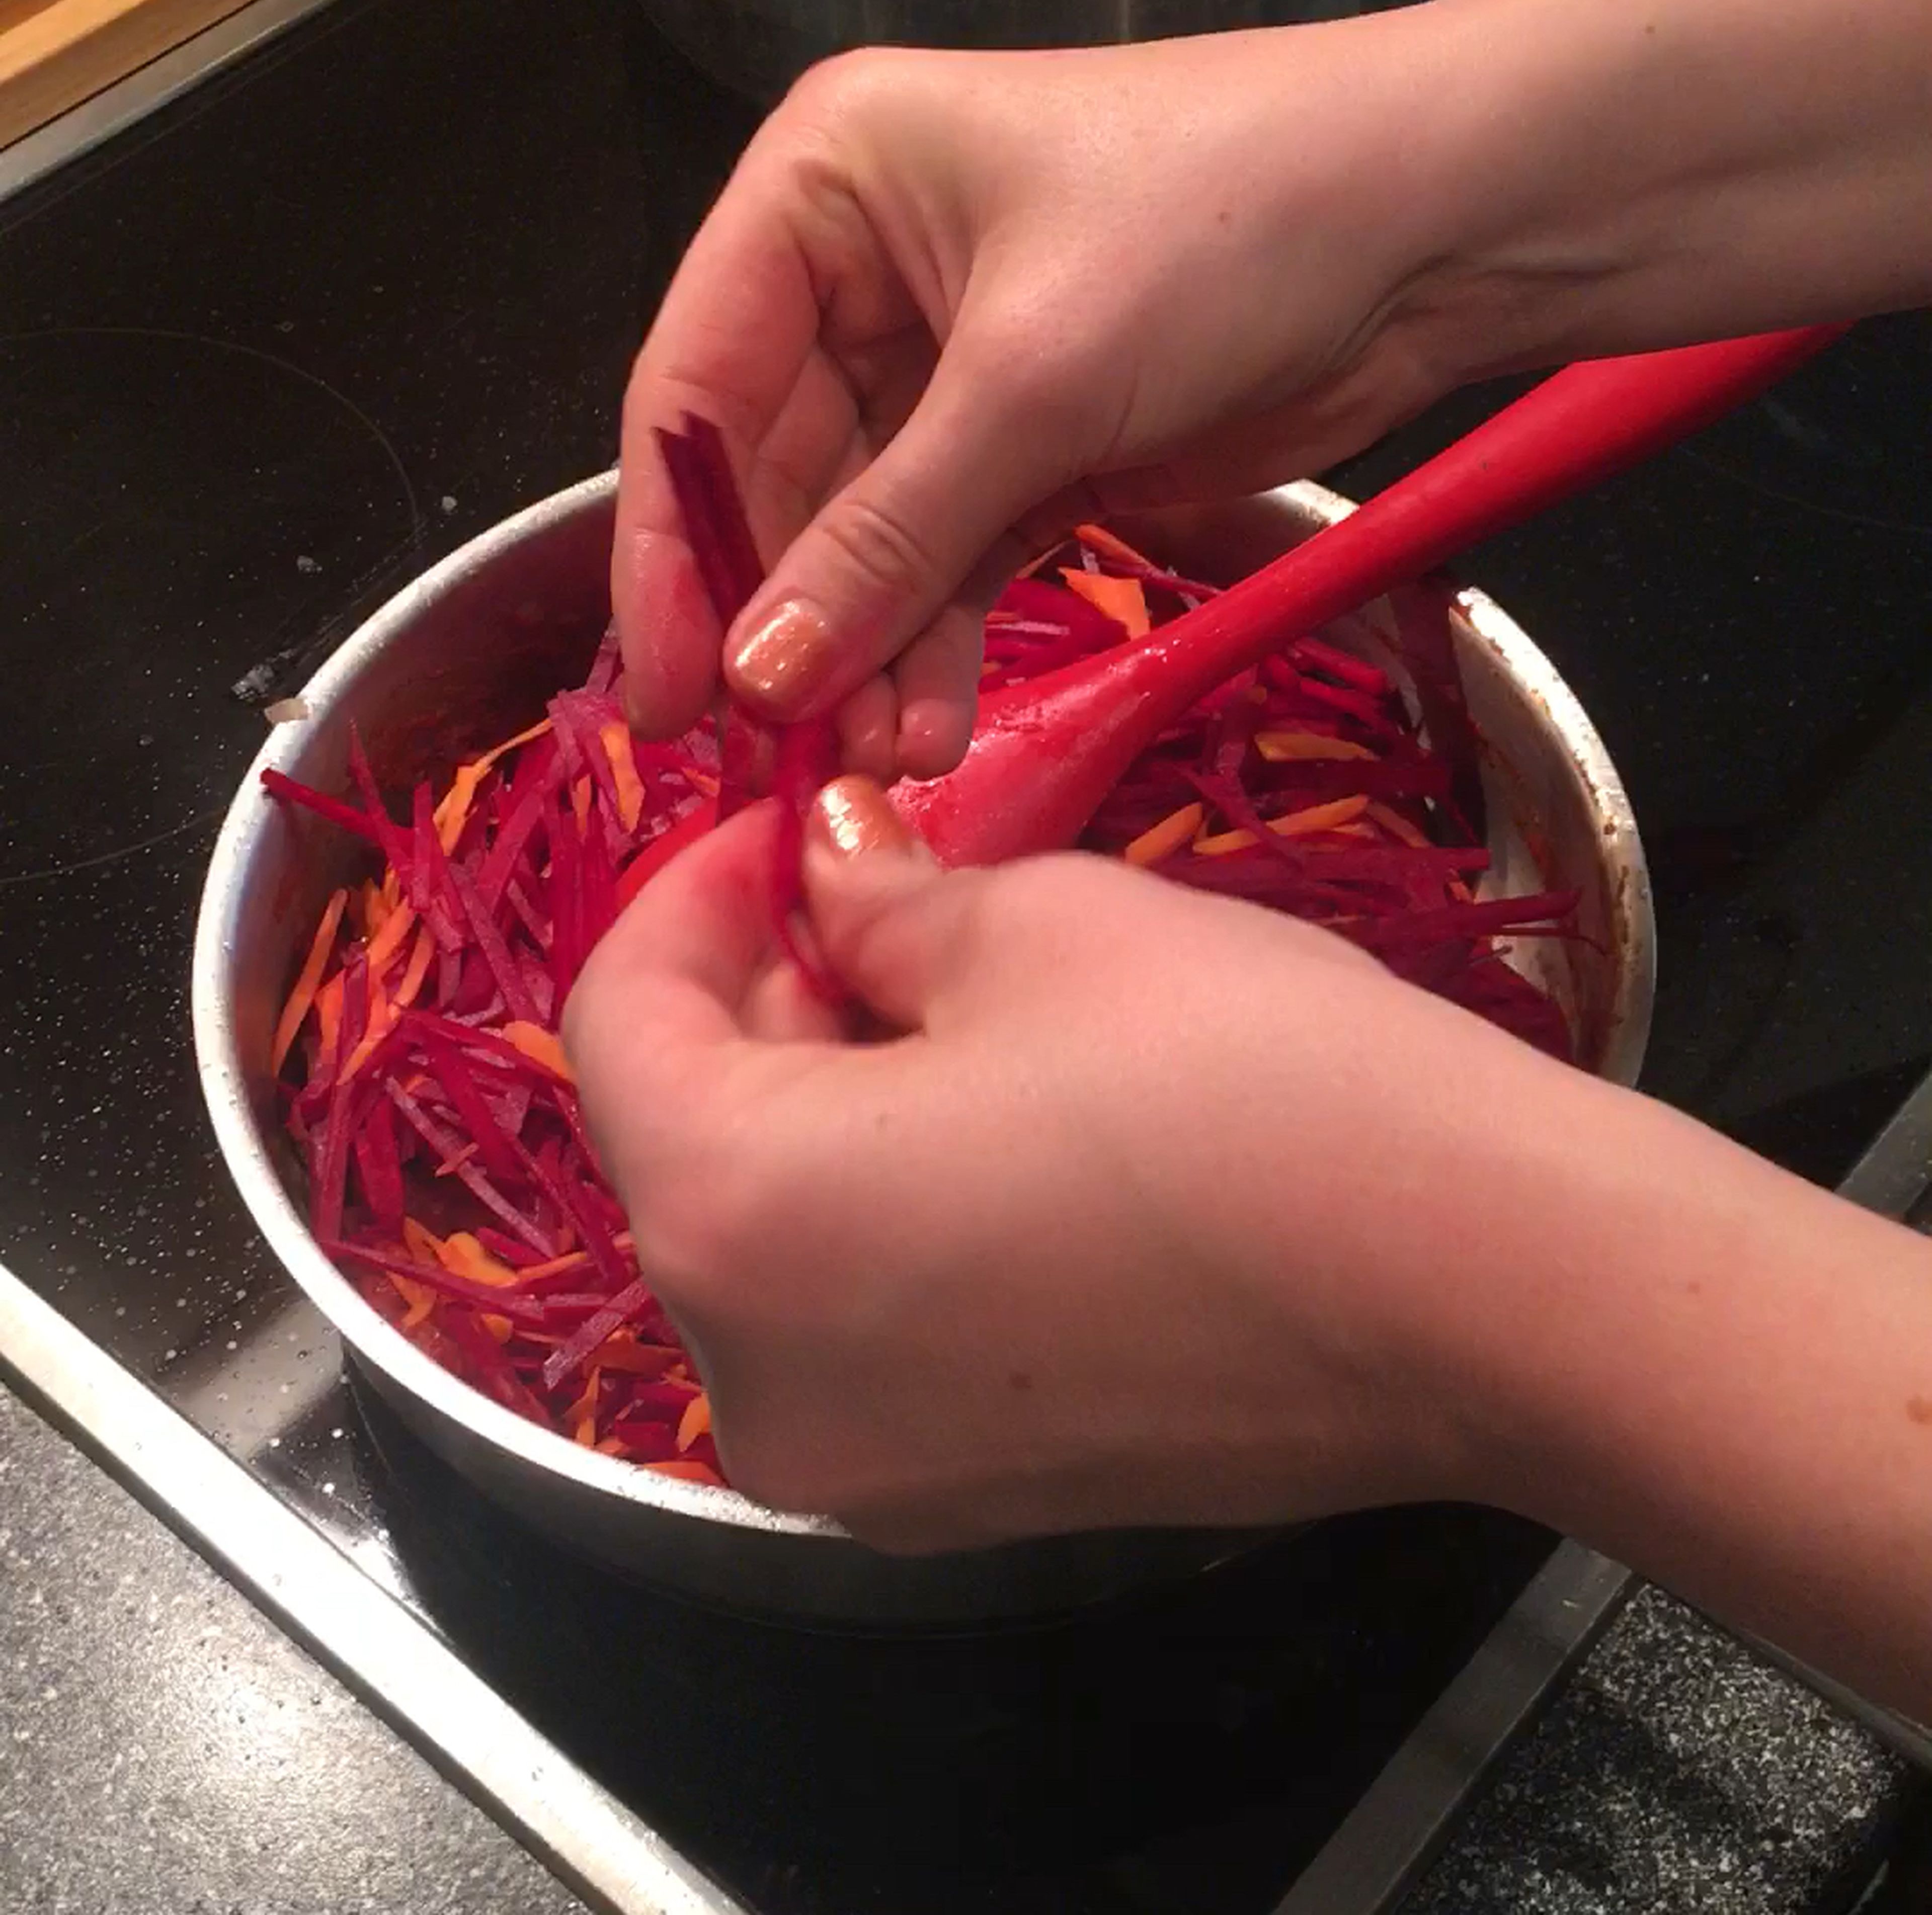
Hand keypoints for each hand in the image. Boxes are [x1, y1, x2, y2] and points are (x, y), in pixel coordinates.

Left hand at [564, 778, 1594, 1550]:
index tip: (797, 825)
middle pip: (686, 1145)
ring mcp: (856, 1469)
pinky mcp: (960, 1504)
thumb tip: (827, 866)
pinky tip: (1002, 1136)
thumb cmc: (1248, 1079)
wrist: (1483, 1292)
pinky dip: (884, 1215)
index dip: (696, 891)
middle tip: (882, 896)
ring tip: (956, 1008)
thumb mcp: (1039, 926)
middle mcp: (754, 1384)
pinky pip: (857, 1328)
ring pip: (772, 1242)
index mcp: (734, 1222)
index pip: (617, 1021)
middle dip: (765, 1001)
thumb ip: (874, 897)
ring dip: (825, 1106)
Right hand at [612, 19, 1497, 780]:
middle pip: (774, 483)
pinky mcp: (1026, 450)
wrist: (1431, 229)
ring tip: (878, 754)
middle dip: (783, 622)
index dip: (668, 548)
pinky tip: (929, 725)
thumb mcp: (1031, 383)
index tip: (668, 686)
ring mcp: (944, 373)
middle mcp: (864, 278)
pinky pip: (945, 567)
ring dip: (865, 656)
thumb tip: (758, 673)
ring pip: (862, 543)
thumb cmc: (1228, 226)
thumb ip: (883, 539)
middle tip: (780, 749)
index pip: (692, 386)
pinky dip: (935, 647)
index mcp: (823, 191)